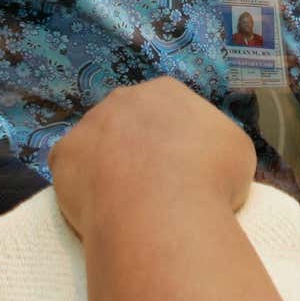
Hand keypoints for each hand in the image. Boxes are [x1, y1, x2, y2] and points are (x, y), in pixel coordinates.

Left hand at [48, 76, 255, 240]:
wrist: (165, 210)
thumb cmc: (210, 177)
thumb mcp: (236, 150)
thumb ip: (214, 141)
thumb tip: (207, 154)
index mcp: (166, 90)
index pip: (166, 107)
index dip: (173, 138)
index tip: (181, 165)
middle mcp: (123, 98)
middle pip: (128, 121)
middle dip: (137, 146)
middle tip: (152, 183)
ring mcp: (89, 124)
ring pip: (96, 143)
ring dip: (106, 164)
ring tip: (124, 200)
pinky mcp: (63, 155)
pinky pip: (70, 168)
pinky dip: (81, 185)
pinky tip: (98, 205)